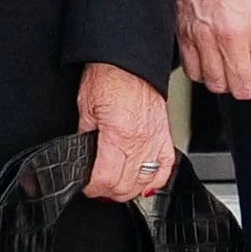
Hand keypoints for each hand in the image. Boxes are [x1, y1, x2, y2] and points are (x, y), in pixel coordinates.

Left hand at [77, 62, 178, 203]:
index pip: (106, 178)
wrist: (128, 59)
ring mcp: (155, 140)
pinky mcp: (165, 135)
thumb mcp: (85, 109)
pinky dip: (154, 180)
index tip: (87, 186)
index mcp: (118, 135)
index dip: (92, 188)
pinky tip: (143, 181)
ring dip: (129, 189)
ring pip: (146, 182)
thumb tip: (85, 158)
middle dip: (108, 192)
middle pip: (126, 186)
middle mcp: (140, 141)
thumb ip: (86, 137)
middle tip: (98, 187)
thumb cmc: (107, 76)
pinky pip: (165, 168)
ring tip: (117, 186)